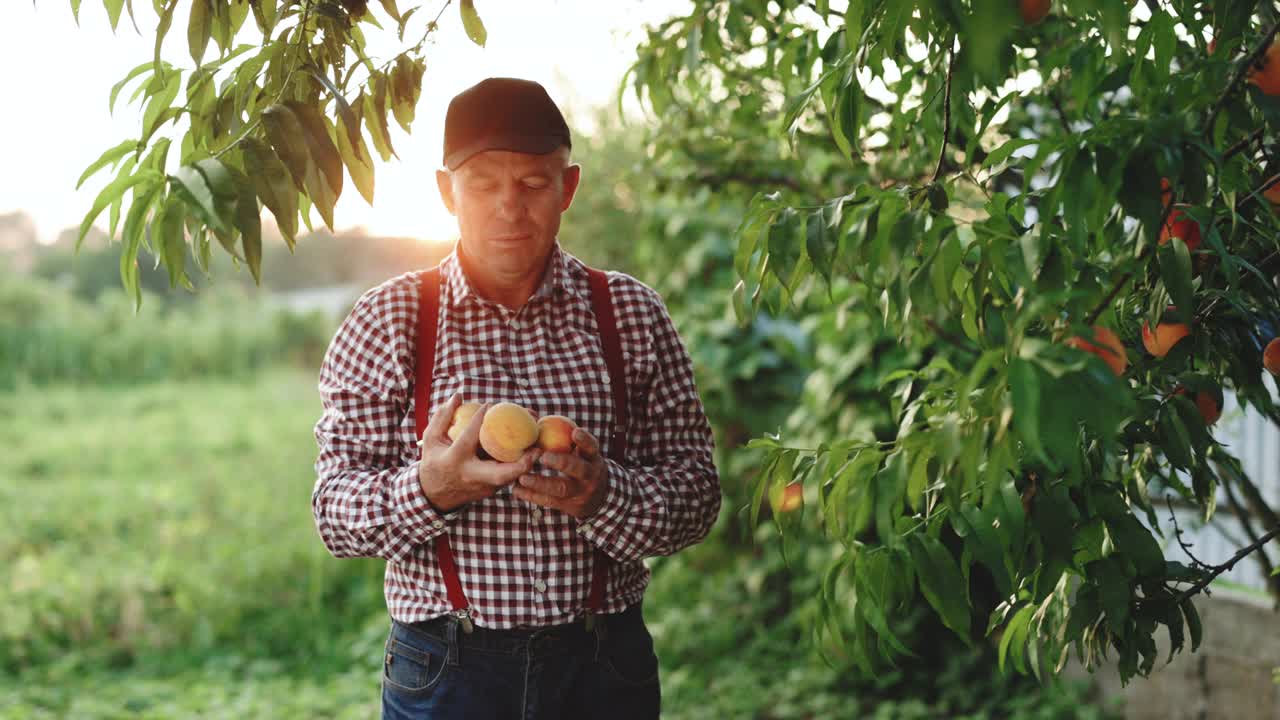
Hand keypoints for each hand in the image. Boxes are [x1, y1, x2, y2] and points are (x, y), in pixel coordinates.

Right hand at [417, 395, 539, 512]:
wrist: (434, 496)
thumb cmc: (434, 462)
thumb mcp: (431, 439)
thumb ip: (443, 417)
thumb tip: (459, 395)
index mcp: (455, 460)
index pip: (469, 438)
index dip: (479, 420)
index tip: (490, 405)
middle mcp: (471, 476)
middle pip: (501, 473)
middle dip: (522, 462)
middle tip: (536, 445)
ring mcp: (484, 487)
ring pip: (510, 476)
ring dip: (527, 462)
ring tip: (540, 443)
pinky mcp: (492, 491)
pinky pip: (509, 475)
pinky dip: (520, 463)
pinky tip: (530, 448)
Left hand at [513, 427, 607, 519]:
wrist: (597, 498)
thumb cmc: (582, 464)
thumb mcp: (584, 453)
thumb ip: (568, 439)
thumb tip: (536, 416)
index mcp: (593, 459)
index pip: (592, 447)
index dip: (585, 440)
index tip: (574, 431)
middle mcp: (589, 475)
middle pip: (578, 469)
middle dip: (561, 462)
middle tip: (542, 457)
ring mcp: (580, 492)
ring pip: (561, 488)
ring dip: (540, 483)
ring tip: (522, 478)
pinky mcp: (568, 505)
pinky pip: (549, 501)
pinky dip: (532, 495)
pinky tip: (517, 490)